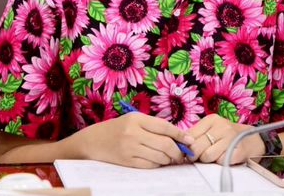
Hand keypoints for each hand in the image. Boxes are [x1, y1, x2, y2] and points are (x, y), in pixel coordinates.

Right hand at [73, 112, 195, 168]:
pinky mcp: (127, 161)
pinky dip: (158, 164)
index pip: (165, 127)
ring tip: (171, 157)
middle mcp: (133, 133)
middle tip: (182, 154)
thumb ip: (153, 126)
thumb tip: (178, 136)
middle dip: (178, 151)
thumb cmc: (117, 128)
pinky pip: (150, 165)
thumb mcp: (133, 120)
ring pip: (160, 157)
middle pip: (165, 144)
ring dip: (169, 159)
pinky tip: (158, 161)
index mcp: (137, 119)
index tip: (190, 141)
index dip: (180, 134)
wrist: (93, 141)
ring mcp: (130, 148)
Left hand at [186, 114, 264, 164]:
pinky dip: (219, 162)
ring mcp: (231, 138)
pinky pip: (220, 162)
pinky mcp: (238, 151)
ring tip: (214, 155)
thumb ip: (195, 134)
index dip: (186, 146)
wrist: (251, 139)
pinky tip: (224, 156)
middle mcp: (222, 126)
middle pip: (197, 147)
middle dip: (195, 155)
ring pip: (207, 156)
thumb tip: (179, 144)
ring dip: (208, 160)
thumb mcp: (211, 129)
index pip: (190, 135)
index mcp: (212, 119)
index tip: (188, 151)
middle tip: (199, 156)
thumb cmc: (226, 135)